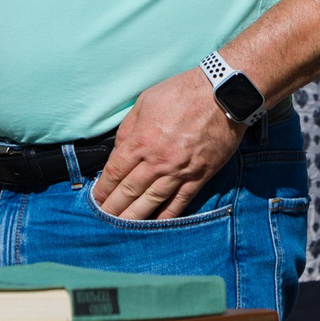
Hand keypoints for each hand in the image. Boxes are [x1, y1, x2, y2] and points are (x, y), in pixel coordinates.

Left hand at [92, 68, 244, 219]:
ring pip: (152, 201)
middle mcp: (158, 160)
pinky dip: (167, 216)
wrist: (223, 95)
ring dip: (134, 217)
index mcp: (141, 140)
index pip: (115, 171)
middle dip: (113, 207)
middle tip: (103, 218)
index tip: (96, 198)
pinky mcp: (199, 176)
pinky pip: (180, 202)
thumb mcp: (145, 102)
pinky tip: (155, 224)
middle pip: (129, 190)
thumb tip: (118, 150)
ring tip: (122, 227)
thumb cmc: (182, 93)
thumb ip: (129, 128)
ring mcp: (179, 171)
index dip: (103, 188)